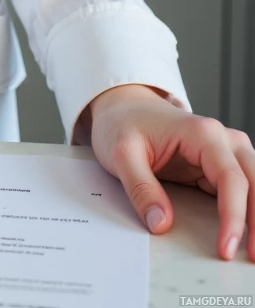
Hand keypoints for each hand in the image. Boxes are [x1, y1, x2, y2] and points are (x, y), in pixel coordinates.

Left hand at [83, 83, 254, 262]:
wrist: (123, 107)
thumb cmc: (123, 124)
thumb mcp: (121, 153)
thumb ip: (140, 188)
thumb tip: (162, 223)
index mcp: (201, 133)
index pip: (231, 179)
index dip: (233, 217)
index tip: (225, 248)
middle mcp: (220, 139)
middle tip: (251, 257)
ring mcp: (223, 150)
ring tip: (253, 250)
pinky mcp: (219, 164)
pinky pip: (244, 186)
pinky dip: (251, 208)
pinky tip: (250, 231)